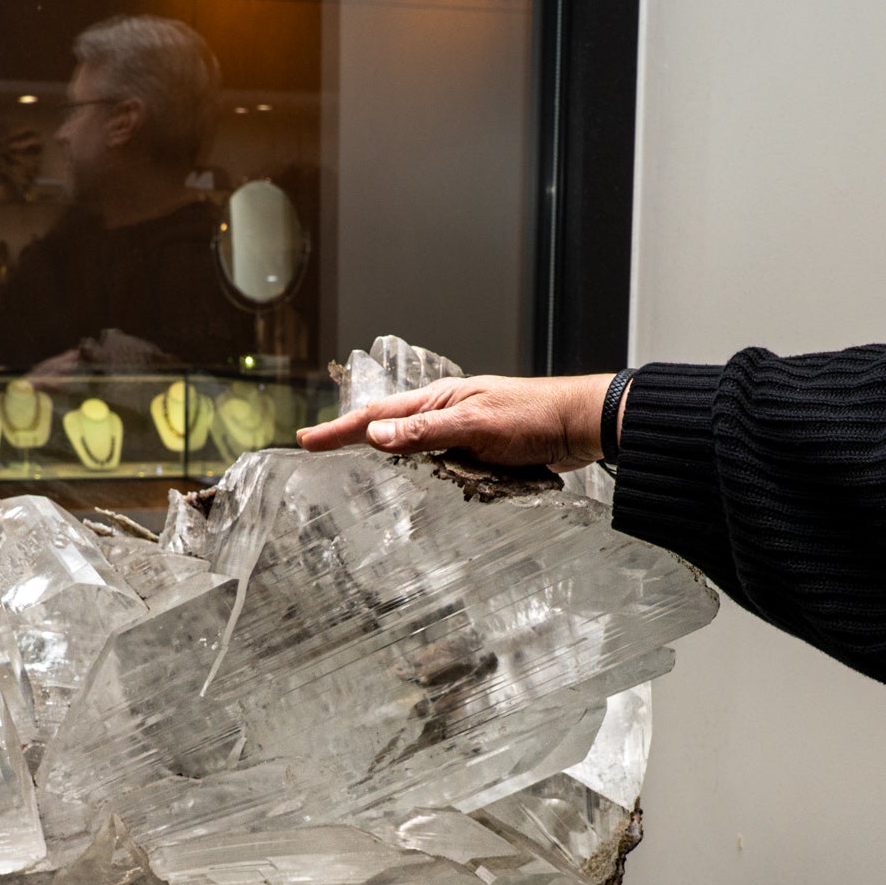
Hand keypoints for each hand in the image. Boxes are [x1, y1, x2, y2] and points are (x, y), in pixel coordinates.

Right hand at [296, 372, 618, 472]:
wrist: (580, 426)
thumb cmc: (533, 418)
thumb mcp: (474, 425)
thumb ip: (424, 432)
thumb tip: (374, 435)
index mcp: (438, 400)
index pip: (375, 417)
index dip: (338, 431)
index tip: (306, 441)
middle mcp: (444, 414)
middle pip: (387, 430)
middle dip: (351, 439)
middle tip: (318, 450)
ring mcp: (460, 434)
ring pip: (412, 451)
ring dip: (384, 459)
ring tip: (349, 465)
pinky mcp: (478, 453)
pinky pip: (438, 466)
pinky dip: (419, 474)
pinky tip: (410, 484)